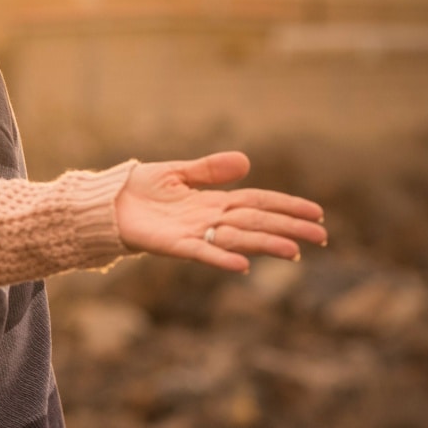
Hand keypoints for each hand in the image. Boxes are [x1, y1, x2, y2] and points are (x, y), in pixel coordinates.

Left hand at [115, 151, 326, 271]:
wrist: (106, 203)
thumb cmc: (140, 189)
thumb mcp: (178, 172)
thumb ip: (209, 169)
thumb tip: (245, 162)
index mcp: (214, 201)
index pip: (259, 202)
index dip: (287, 207)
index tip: (316, 213)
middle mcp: (210, 219)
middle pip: (256, 222)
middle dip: (288, 228)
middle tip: (321, 237)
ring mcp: (194, 233)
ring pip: (237, 238)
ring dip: (264, 244)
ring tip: (293, 251)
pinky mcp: (174, 245)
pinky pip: (202, 252)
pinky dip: (221, 258)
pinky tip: (242, 265)